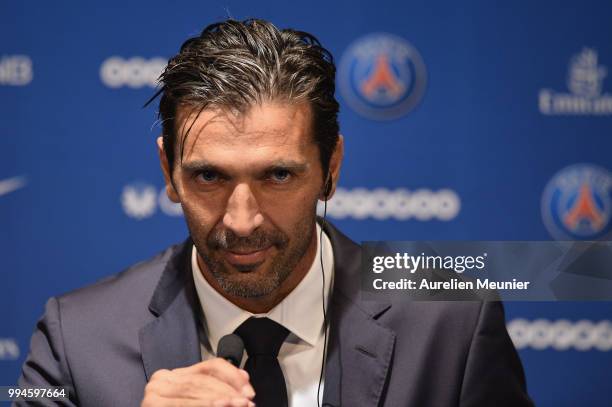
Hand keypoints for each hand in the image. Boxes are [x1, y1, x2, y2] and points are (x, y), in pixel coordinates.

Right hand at [141, 358, 255, 406]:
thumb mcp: (198, 400)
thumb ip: (216, 389)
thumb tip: (245, 378)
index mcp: (174, 375)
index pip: (210, 366)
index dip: (232, 375)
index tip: (250, 390)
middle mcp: (162, 379)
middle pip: (203, 380)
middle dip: (228, 392)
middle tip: (247, 402)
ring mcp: (154, 393)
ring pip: (194, 391)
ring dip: (219, 400)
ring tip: (237, 405)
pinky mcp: (152, 406)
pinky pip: (182, 404)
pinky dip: (203, 406)